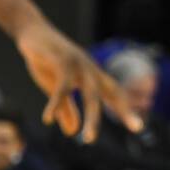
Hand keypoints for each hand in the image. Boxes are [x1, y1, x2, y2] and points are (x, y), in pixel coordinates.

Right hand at [0, 0, 140, 141]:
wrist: (31, 31)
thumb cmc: (46, 60)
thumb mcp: (55, 87)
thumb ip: (66, 109)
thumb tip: (72, 132)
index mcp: (91, 75)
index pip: (114, 93)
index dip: (125, 109)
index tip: (138, 127)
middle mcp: (90, 69)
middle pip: (110, 93)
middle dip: (124, 110)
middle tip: (138, 128)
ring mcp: (78, 63)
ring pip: (91, 93)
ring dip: (91, 117)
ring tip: (87, 138)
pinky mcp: (61, 59)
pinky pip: (62, 85)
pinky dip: (56, 103)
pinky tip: (48, 119)